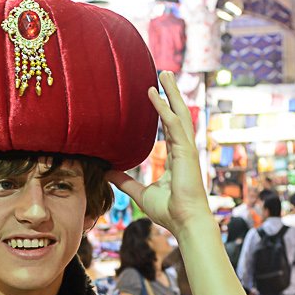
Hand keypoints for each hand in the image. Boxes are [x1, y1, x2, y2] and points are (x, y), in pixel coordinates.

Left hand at [109, 72, 211, 243]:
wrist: (184, 221)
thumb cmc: (169, 211)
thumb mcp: (141, 193)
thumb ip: (125, 182)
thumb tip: (108, 173)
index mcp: (176, 157)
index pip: (170, 127)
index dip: (165, 109)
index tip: (157, 94)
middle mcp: (183, 149)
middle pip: (179, 114)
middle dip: (172, 93)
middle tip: (165, 73)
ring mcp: (186, 148)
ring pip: (179, 113)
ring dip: (171, 92)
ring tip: (165, 73)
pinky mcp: (185, 151)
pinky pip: (173, 123)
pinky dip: (163, 107)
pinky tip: (154, 93)